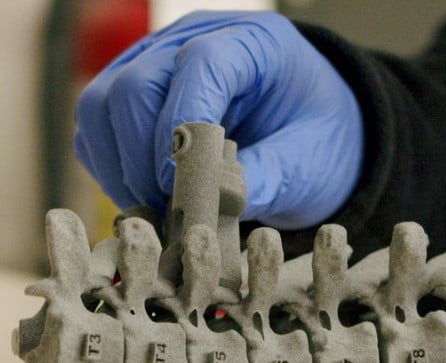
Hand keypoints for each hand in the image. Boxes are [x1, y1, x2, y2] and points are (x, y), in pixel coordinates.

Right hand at [73, 10, 362, 228]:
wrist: (314, 137)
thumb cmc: (318, 142)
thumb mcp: (311, 164)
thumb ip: (267, 178)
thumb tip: (214, 200)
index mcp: (254, 43)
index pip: (201, 64)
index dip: (185, 123)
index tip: (187, 183)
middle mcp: (194, 40)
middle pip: (136, 83)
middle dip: (146, 156)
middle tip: (173, 209)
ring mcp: (156, 64)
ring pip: (101, 105)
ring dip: (122, 167)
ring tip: (161, 210)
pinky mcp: (132, 95)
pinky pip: (97, 130)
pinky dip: (113, 169)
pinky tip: (148, 200)